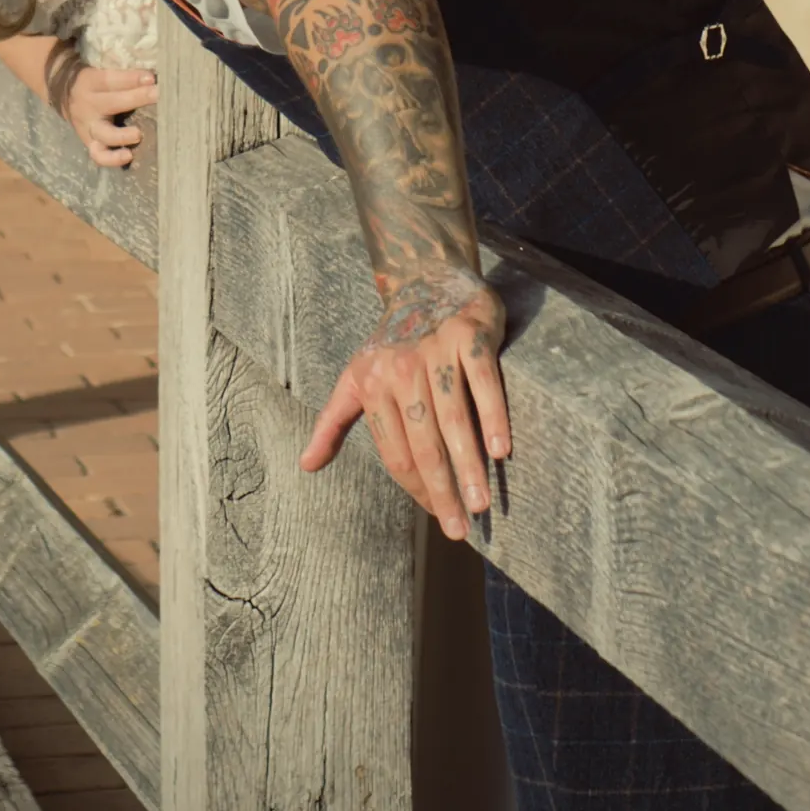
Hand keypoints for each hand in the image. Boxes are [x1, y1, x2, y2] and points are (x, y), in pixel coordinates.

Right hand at [59, 65, 156, 167]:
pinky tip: (128, 156)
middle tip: (157, 96)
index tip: (151, 78)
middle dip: (136, 99)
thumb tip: (153, 78)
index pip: (111, 80)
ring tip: (138, 135)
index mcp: (91, 82)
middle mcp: (89, 105)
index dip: (131, 78)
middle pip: (111, 102)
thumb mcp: (101, 74)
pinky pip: (99, 154)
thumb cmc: (95, 84)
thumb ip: (124, 76)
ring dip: (122, 135)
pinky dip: (112, 158)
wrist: (64, 95)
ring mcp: (88, 127)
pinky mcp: (90, 143)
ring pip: (103, 133)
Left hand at [300, 267, 510, 541]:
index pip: (396, 452)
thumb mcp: (354, 380)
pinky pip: (483, 382)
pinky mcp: (470, 336)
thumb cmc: (391, 343)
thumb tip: (306, 466)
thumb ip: (334, 423)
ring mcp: (436, 351)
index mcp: (371, 385)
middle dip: (442, 490)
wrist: (425, 280)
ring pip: (453, 418)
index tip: (438, 518)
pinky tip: (502, 451)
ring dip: (468, 465)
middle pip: (423, 442)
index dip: (416, 489)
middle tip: (460, 529)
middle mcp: (400, 369)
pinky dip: (493, 416)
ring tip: (481, 503)